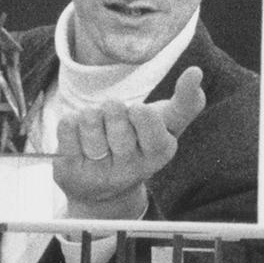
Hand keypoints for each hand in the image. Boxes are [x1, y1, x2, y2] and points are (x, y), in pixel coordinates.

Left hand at [53, 64, 206, 218]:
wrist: (104, 190)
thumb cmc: (140, 145)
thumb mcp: (167, 126)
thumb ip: (187, 102)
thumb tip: (196, 72)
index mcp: (159, 153)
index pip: (147, 118)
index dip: (138, 111)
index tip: (137, 114)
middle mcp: (130, 168)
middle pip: (115, 112)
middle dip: (112, 108)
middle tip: (114, 123)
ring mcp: (99, 173)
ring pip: (89, 118)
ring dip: (91, 115)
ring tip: (97, 129)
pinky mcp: (71, 172)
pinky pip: (67, 127)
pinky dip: (71, 123)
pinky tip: (80, 137)